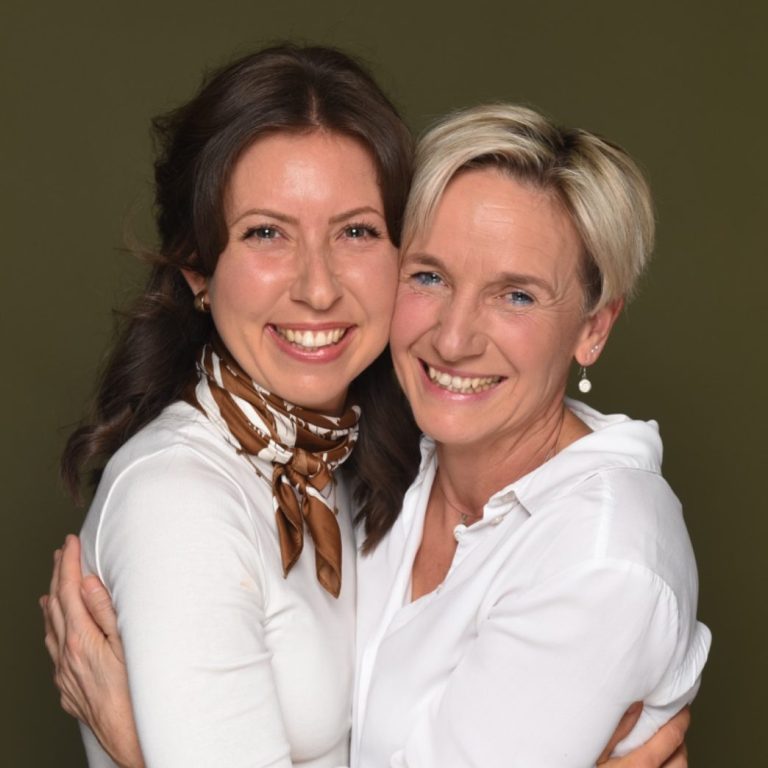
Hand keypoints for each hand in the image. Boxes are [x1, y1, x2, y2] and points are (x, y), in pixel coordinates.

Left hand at [40, 535, 144, 767]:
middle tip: (59, 553)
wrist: (134, 740)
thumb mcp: (128, 645)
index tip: (70, 543)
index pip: (69, 592)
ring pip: (50, 632)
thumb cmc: (139, 693)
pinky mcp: (69, 692)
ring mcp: (65, 677)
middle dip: (57, 576)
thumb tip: (87, 584)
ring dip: (51, 604)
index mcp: (81, 641)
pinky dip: (52, 633)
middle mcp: (66, 658)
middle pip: (56, 607)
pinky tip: (55, 632)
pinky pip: (53, 654)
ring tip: (51, 587)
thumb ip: (106, 613)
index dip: (68, 564)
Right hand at [598, 705, 689, 767]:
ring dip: (676, 756)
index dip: (680, 719)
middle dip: (678, 737)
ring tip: (664, 744)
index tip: (682, 708)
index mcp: (641, 767)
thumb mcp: (595, 752)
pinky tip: (658, 764)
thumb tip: (637, 705)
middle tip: (670, 722)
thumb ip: (617, 730)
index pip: (672, 738)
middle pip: (681, 756)